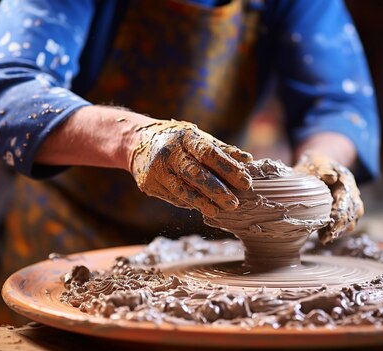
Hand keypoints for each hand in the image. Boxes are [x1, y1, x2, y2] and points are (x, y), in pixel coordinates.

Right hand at [128, 120, 252, 216]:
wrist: (135, 141)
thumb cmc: (176, 140)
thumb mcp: (197, 138)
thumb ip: (221, 150)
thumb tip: (248, 160)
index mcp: (185, 137)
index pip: (209, 153)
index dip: (229, 168)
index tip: (245, 182)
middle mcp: (169, 152)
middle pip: (195, 173)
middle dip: (217, 190)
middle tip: (235, 203)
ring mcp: (156, 169)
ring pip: (182, 190)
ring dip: (203, 202)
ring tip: (218, 210)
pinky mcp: (149, 184)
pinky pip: (173, 196)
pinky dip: (189, 202)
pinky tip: (202, 206)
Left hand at [294, 152, 363, 243]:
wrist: (317, 165)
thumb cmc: (315, 165)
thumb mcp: (318, 163)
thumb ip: (324, 169)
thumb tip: (331, 177)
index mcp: (347, 181)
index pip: (348, 202)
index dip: (340, 216)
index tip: (331, 228)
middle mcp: (352, 193)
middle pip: (352, 214)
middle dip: (340, 227)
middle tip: (325, 238)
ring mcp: (349, 202)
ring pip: (351, 221)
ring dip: (339, 231)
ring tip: (324, 238)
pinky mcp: (343, 210)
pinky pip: (344, 223)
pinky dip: (335, 231)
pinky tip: (323, 236)